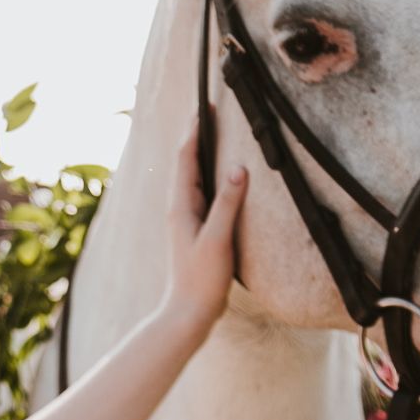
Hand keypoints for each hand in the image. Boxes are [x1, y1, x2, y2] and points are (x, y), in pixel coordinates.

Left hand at [162, 131, 245, 340]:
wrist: (188, 314)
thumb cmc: (201, 279)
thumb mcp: (217, 239)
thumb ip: (228, 203)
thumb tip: (239, 168)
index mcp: (181, 205)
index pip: (186, 157)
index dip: (196, 130)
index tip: (206, 105)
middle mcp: (180, 208)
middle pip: (187, 162)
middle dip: (198, 135)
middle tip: (210, 111)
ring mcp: (186, 220)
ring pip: (193, 177)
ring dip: (202, 154)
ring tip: (214, 133)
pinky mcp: (195, 231)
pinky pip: (201, 193)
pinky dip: (209, 176)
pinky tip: (218, 177)